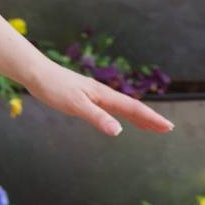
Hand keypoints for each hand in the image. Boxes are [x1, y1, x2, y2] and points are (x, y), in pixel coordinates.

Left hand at [25, 60, 175, 137]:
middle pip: (131, 107)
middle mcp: (102, 94)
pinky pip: (109, 107)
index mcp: (103, 96)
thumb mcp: (76, 105)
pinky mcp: (85, 96)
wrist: (36, 73)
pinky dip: (120, 114)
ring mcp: (94, 94)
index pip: (133, 109)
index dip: (151, 119)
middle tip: (167, 128)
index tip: (168, 127)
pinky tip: (118, 118)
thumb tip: (119, 131)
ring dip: (137, 117)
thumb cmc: (54, 88)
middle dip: (149, 118)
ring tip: (150, 126)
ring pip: (121, 107)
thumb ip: (97, 118)